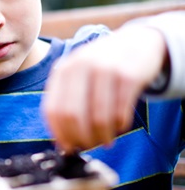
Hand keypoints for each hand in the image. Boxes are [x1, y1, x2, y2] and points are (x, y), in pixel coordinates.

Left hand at [42, 25, 167, 151]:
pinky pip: (120, 112)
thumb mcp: (78, 76)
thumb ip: (67, 102)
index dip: (59, 133)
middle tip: (88, 147)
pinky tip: (120, 126)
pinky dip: (119, 126)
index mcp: (63, 70)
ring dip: (101, 137)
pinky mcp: (128, 76)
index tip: (67, 148)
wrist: (138, 41)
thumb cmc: (102, 67)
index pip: (52, 109)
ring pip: (98, 118)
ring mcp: (105, 69)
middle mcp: (80, 66)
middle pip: (72, 116)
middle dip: (79, 139)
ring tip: (105, 141)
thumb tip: (62, 142)